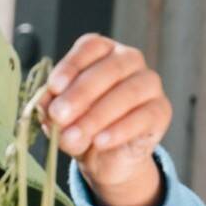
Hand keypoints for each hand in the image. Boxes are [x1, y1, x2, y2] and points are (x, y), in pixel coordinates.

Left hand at [40, 34, 169, 205]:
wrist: (105, 159)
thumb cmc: (79, 126)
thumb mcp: (59, 117)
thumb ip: (51, 107)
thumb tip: (44, 104)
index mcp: (102, 52)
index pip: (90, 47)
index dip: (71, 65)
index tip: (53, 87)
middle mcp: (129, 60)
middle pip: (109, 69)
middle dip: (80, 94)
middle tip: (59, 115)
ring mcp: (149, 83)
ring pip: (128, 92)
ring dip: (97, 116)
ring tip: (73, 137)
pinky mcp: (161, 110)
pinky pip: (143, 117)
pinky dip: (119, 130)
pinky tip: (100, 142)